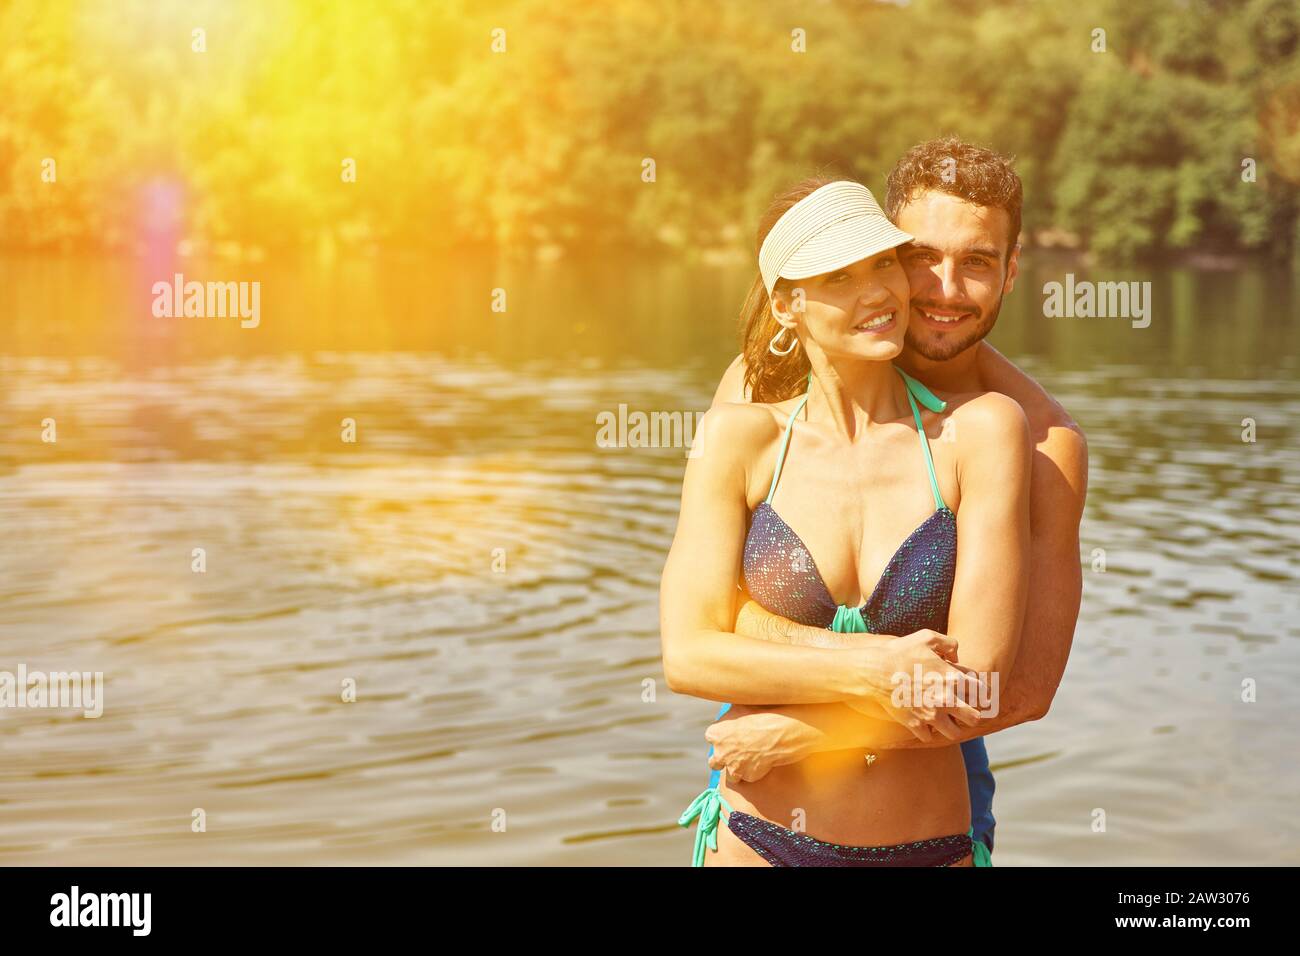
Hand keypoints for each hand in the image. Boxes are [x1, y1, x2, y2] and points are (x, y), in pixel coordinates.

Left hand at [704, 705, 814, 782]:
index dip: (722, 737)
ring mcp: (734, 767)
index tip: (731, 735)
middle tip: (737, 752)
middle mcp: (720, 753)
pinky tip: (764, 762)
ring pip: (731, 775)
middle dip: (724, 758)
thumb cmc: (761, 713)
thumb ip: (731, 710)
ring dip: (739, 769)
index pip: (711, 738)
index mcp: (714, 733)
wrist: (780, 730)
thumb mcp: (741, 705)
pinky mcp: (748, 777)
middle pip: (714, 762)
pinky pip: (749, 777)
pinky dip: (755, 772)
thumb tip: (728, 697)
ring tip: (752, 760)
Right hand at [848, 630, 986, 741]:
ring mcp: (931, 715)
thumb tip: (956, 655)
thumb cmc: (901, 652)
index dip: (979, 692)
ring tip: (947, 722)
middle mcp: (946, 700)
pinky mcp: (915, 724)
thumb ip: (949, 643)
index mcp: (953, 678)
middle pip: (973, 718)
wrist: (875, 671)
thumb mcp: (927, 637)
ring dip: (952, 728)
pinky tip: (924, 724)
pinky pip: (929, 737)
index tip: (974, 692)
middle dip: (972, 715)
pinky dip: (928, 732)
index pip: (980, 691)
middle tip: (964, 711)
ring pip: (954, 734)